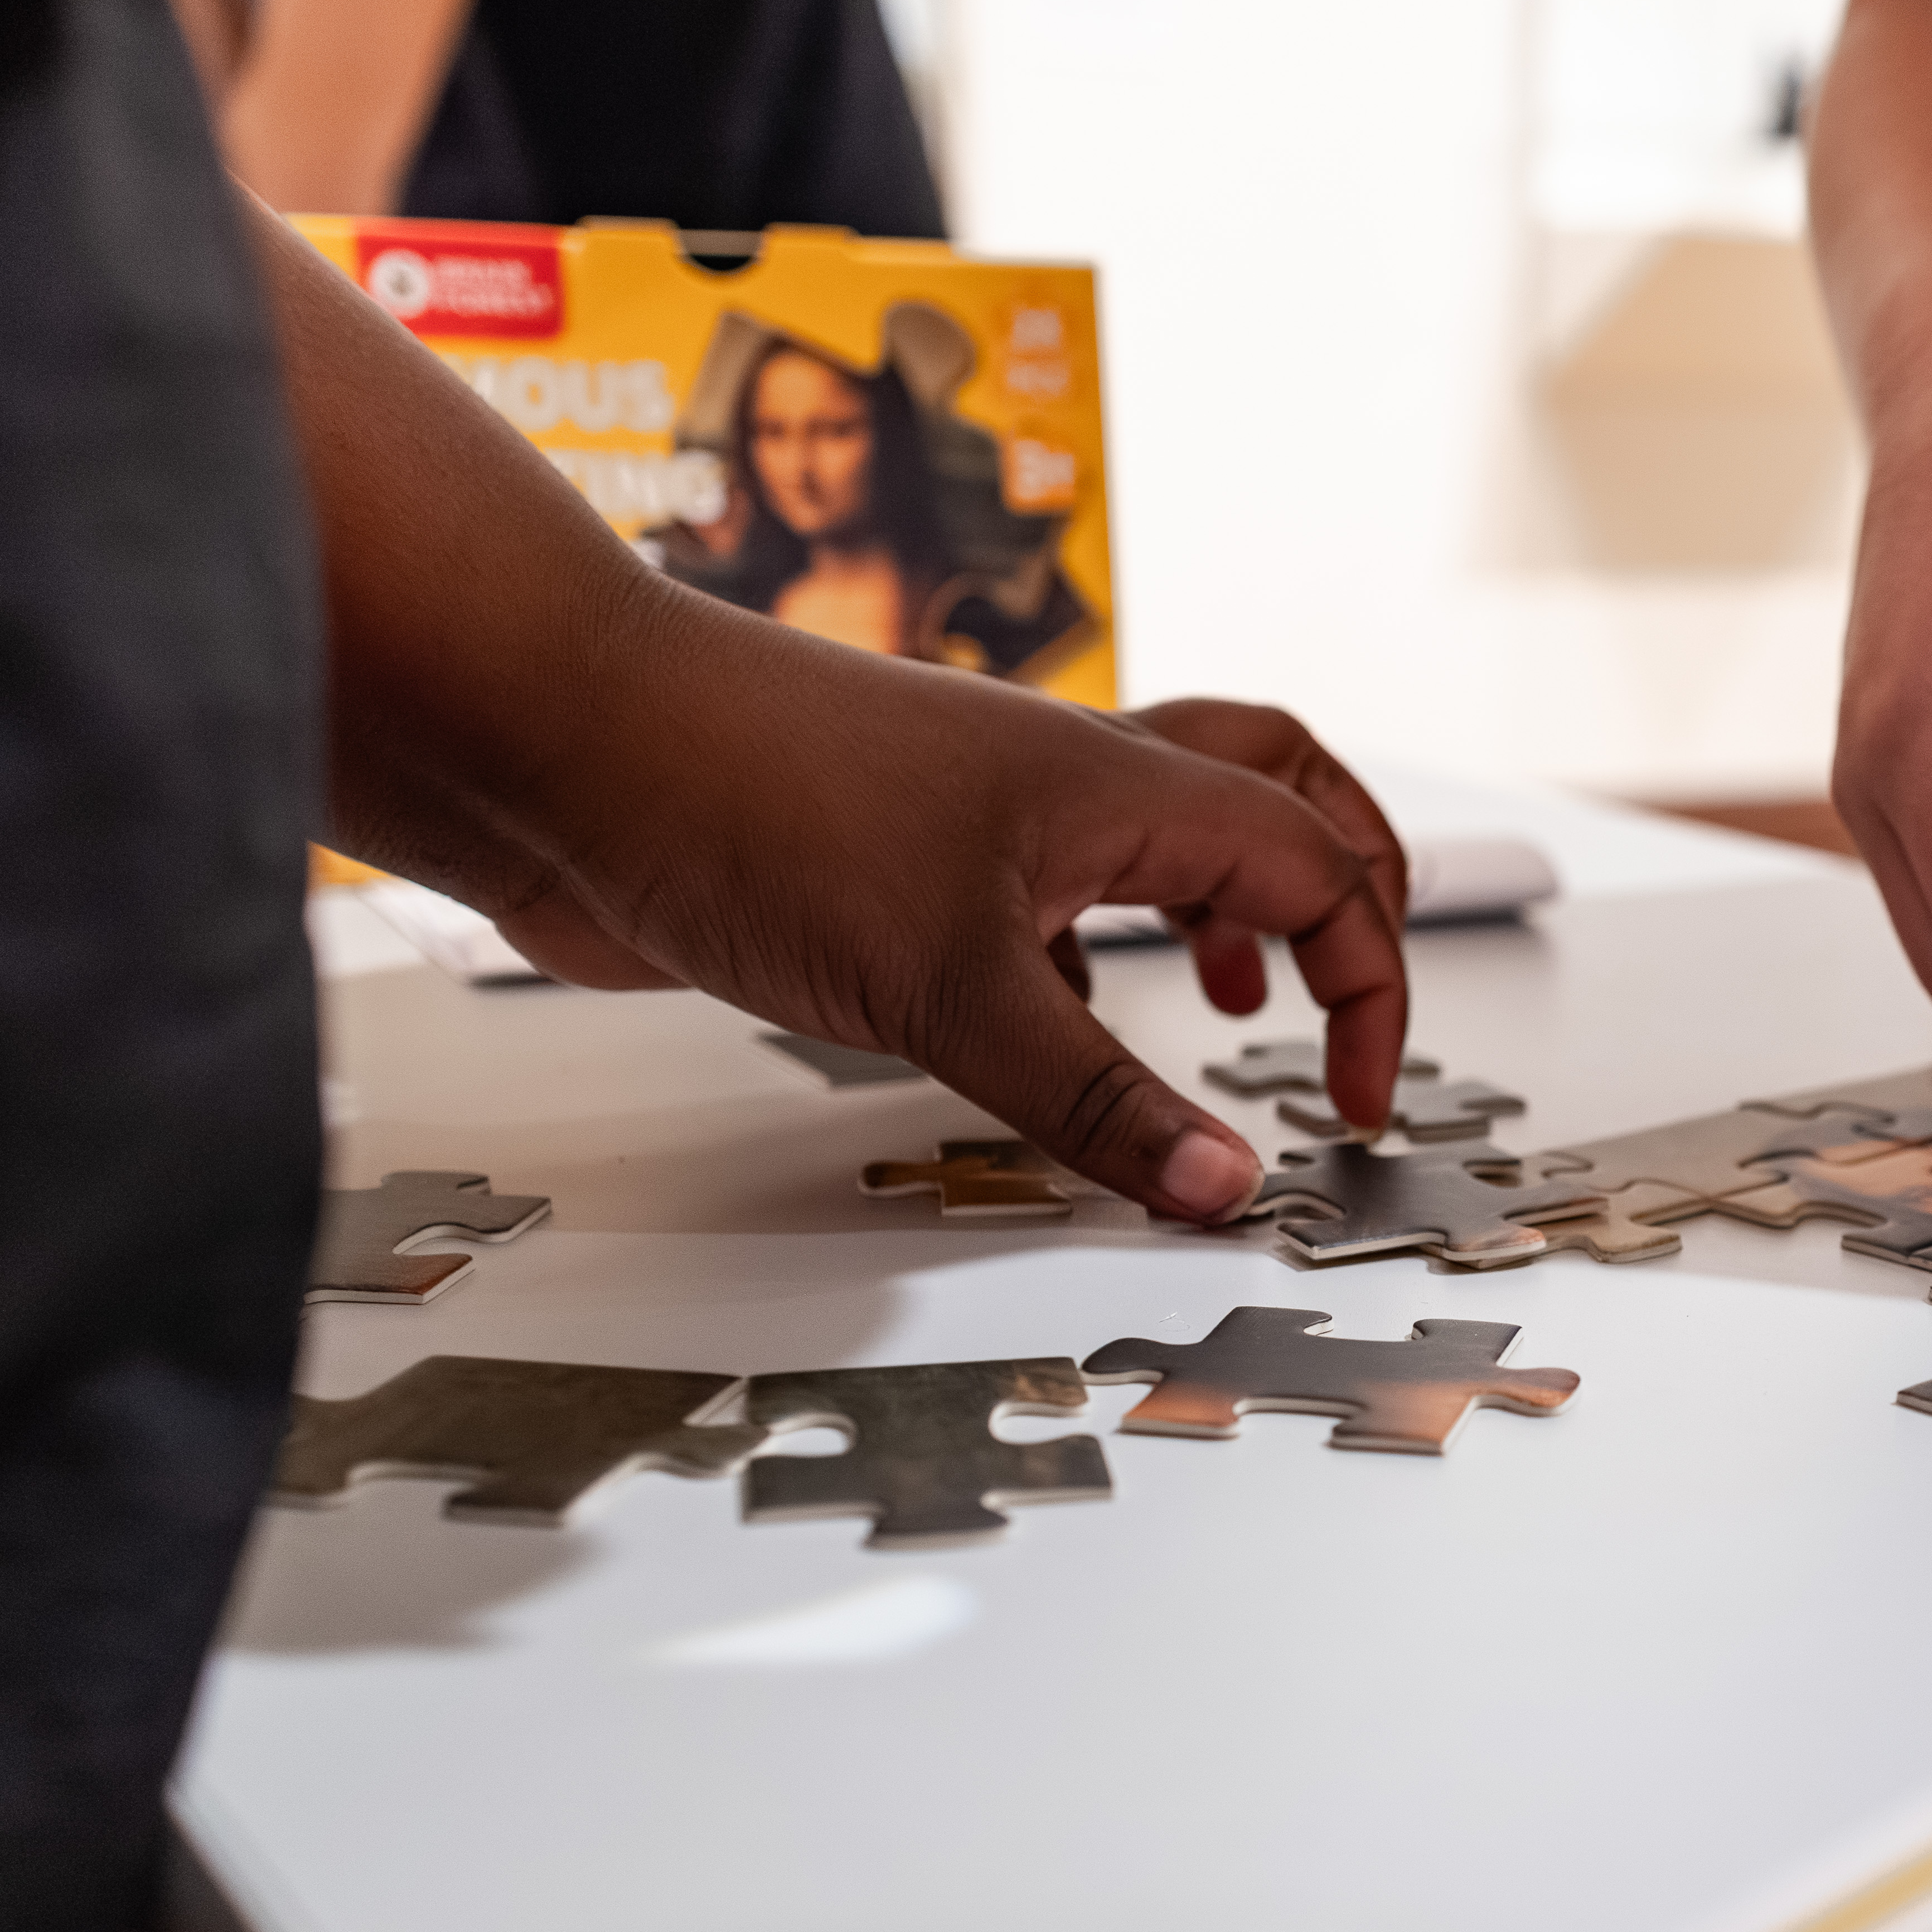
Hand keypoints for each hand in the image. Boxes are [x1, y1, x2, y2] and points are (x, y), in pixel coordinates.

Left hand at [256, 203, 1410, 1223]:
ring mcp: (981, 809)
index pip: (1318, 865)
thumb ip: (1093, 1100)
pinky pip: (1040, 885)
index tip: (1354, 1101)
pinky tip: (1052, 1019)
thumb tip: (1223, 1187)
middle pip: (1273, 785)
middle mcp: (1066, 778)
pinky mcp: (894, 855)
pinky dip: (1085, 947)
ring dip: (1219, 902)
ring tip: (1228, 996)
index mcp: (1116, 784)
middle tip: (1353, 989)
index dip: (1369, 983)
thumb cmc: (749, 805)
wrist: (561, 743)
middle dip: (1343, 883)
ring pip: (1157, 826)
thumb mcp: (952, 988)